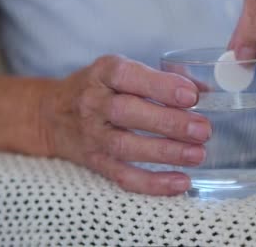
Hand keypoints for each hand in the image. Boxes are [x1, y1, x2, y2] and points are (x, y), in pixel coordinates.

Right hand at [37, 55, 211, 195]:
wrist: (51, 115)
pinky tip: (180, 182)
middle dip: (168, 122)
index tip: (191, 96)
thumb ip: (161, 79)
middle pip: (127, 112)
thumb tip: (204, 90)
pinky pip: (122, 176)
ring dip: (165, 152)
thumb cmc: (99, 89)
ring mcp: (91, 135)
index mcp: (102, 73)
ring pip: (125, 146)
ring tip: (197, 154)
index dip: (160, 86)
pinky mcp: (95, 161)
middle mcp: (92, 103)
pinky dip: (152, 183)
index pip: (128, 76)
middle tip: (202, 129)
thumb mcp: (122, 72)